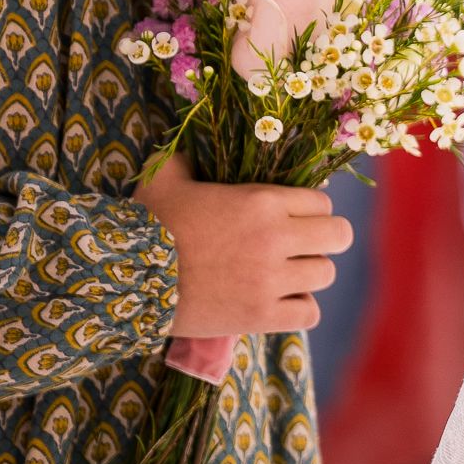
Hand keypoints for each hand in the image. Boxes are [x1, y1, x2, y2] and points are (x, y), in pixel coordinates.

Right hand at [136, 158, 352, 337]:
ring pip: (326, 274)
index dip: (311, 210)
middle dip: (325, 239)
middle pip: (340, 236)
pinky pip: (309, 312)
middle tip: (302, 246)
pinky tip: (279, 302)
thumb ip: (183, 159)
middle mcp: (275, 238)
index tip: (294, 219)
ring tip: (284, 274)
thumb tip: (184, 147)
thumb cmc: (145, 225)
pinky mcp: (261, 316)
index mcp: (262, 202)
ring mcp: (270, 279)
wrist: (124, 279)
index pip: (323, 202)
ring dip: (308, 274)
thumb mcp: (164, 181)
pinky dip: (299, 308)